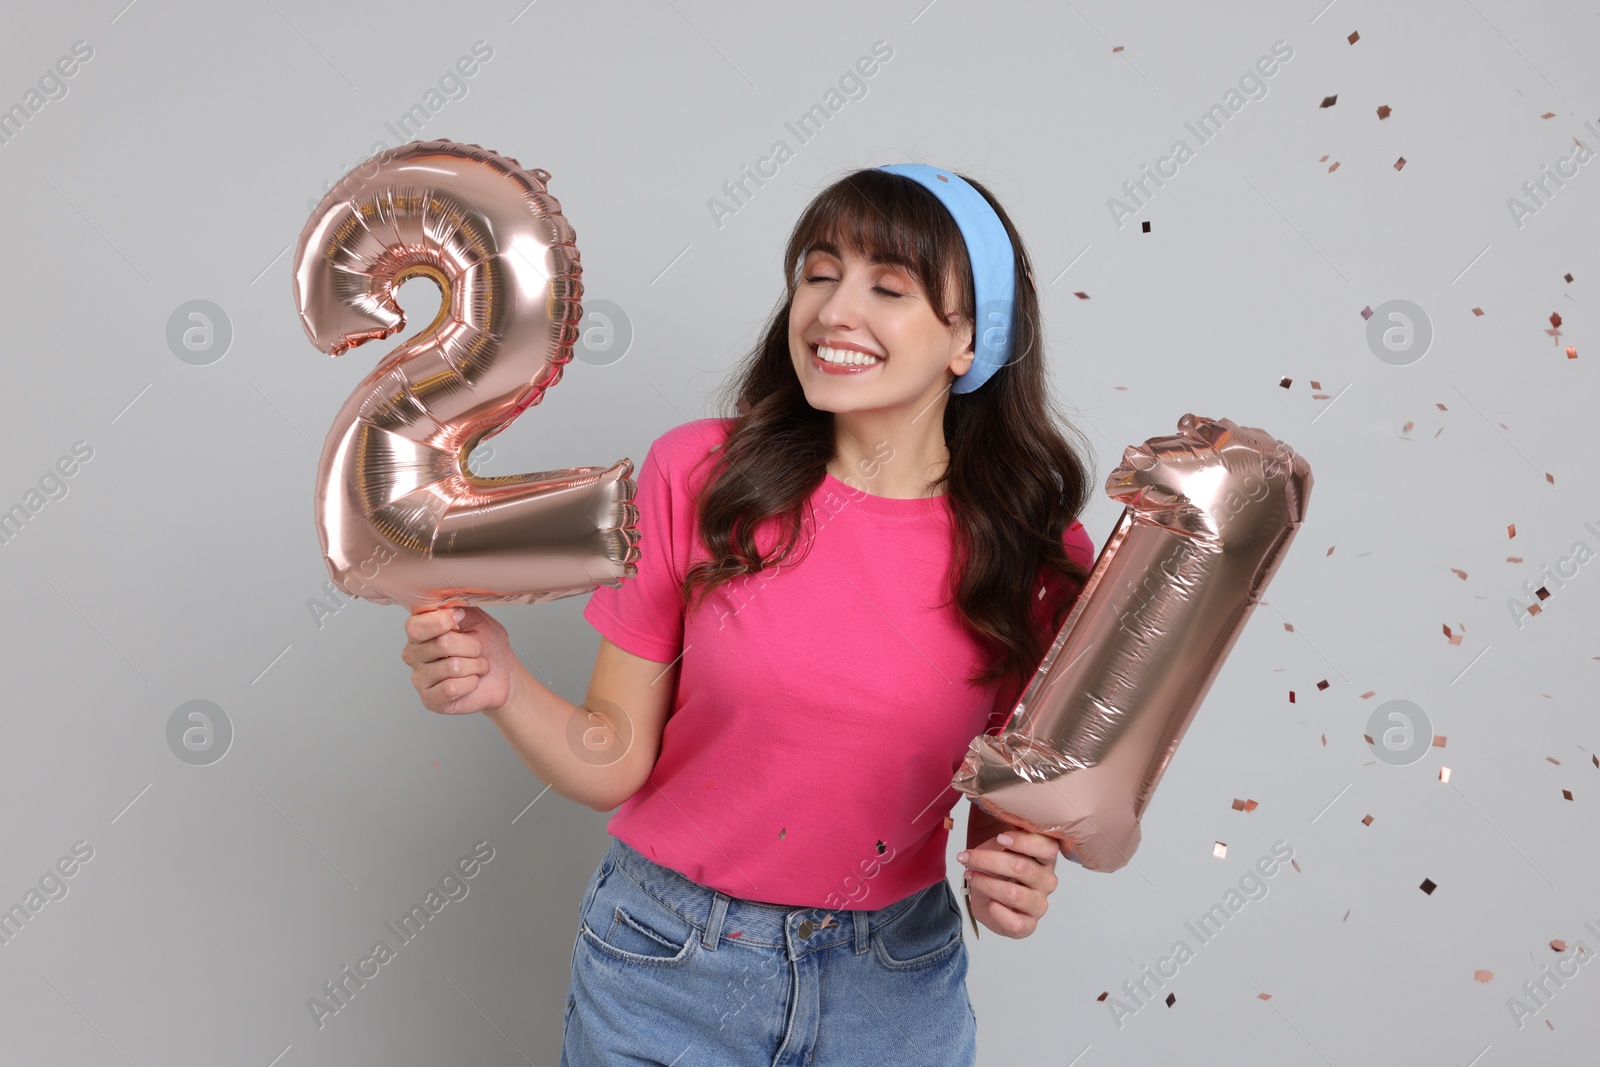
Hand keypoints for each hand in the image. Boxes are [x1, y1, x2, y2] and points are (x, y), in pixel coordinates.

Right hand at [401, 604, 518, 715]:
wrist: (502, 675)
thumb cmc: (487, 646)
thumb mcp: (479, 620)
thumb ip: (461, 610)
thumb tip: (452, 610)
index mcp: (419, 631)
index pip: (416, 626)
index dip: (443, 621)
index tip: (461, 619)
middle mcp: (413, 653)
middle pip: (442, 644)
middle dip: (471, 646)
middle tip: (477, 650)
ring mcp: (419, 678)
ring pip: (452, 667)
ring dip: (475, 666)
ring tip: (477, 666)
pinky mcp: (430, 700)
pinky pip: (452, 688)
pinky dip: (471, 683)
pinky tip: (471, 681)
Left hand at [957, 828, 1059, 938]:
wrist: (989, 899)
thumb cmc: (997, 871)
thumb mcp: (997, 850)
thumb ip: (1001, 844)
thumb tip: (998, 840)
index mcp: (1045, 859)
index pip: (1047, 848)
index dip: (1023, 842)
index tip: (1000, 838)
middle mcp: (1046, 882)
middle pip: (1023, 868)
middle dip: (988, 860)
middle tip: (966, 857)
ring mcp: (1039, 904)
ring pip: (1013, 894)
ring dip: (985, 884)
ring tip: (970, 877)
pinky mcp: (1028, 925)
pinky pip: (1014, 922)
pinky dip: (996, 911)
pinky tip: (988, 903)